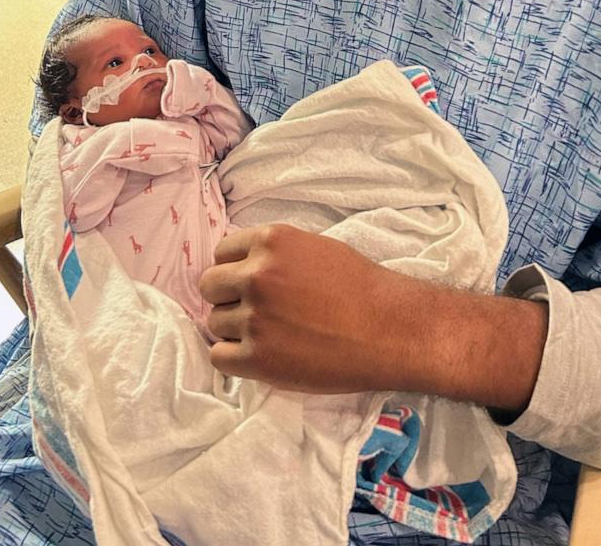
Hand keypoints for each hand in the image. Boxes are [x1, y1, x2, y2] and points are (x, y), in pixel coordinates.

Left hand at [200, 223, 412, 392]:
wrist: (390, 330)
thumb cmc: (359, 286)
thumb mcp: (313, 248)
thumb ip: (273, 253)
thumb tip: (240, 264)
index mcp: (269, 242)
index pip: (222, 252)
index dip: (234, 268)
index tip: (248, 283)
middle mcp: (256, 276)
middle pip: (210, 285)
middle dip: (227, 296)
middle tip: (254, 309)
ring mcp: (254, 318)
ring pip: (214, 322)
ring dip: (234, 328)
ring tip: (266, 334)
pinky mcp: (258, 359)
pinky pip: (219, 357)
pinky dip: (234, 358)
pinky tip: (258, 355)